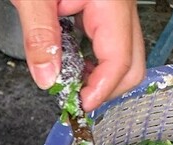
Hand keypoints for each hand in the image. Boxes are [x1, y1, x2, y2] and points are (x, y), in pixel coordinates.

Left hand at [11, 0, 144, 111]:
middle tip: (74, 100)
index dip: (101, 90)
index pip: (120, 59)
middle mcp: (120, 3)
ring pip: (123, 53)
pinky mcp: (103, 5)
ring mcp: (114, 5)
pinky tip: (68, 60)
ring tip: (67, 81)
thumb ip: (39, 37)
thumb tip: (48, 78)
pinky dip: (90, 57)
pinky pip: (107, 39)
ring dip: (97, 74)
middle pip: (133, 61)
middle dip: (106, 88)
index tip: (78, 106)